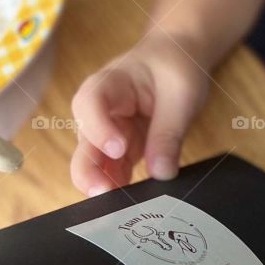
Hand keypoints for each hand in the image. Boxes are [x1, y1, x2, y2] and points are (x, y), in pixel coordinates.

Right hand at [70, 30, 210, 194]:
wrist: (177, 57)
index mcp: (110, 83)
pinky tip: (130, 203)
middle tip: (103, 192)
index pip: (91, 103)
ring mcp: (107, 131)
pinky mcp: (120, 149)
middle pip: (83, 140)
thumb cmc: (174, 64)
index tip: (119, 148)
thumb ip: (169, 131)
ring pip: (94, 162)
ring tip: (120, 207)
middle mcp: (100, 109)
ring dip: (104, 184)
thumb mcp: (181, 92)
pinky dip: (119, 187)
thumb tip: (161, 172)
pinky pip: (113, 171)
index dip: (99, 128)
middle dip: (88, 169)